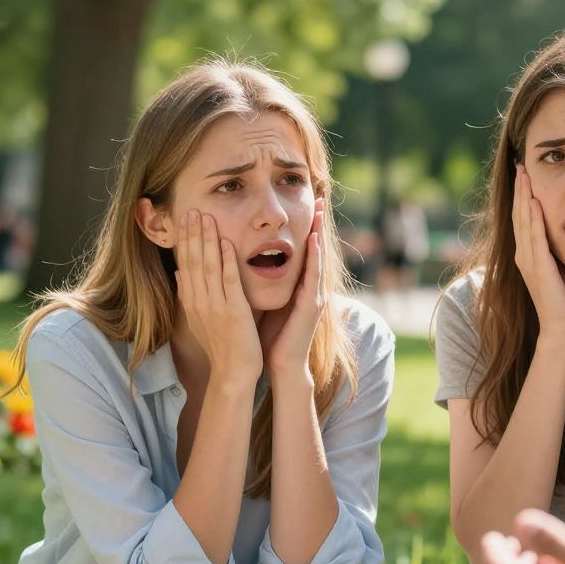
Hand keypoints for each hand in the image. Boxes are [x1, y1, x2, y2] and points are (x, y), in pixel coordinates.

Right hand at [175, 210, 262, 385]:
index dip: (184, 241)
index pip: (185, 264)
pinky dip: (227, 261)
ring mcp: (216, 306)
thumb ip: (189, 295)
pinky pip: (229, 282)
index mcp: (192, 302)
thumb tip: (178, 272)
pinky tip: (226, 242)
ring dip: (207, 240)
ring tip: (205, 218)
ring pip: (208, 267)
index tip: (184, 220)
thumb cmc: (221, 347)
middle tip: (191, 210)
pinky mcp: (234, 311)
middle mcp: (200, 301)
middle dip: (192, 234)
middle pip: (193, 261)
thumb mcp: (199, 319)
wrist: (232, 373)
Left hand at [259, 199, 325, 377]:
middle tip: (321, 198)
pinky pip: (314, 276)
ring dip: (320, 233)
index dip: (305, 229)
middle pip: (315, 250)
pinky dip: (315, 256)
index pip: (304, 252)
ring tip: (320, 211)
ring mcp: (314, 296)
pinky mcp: (311, 306)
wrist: (281, 366)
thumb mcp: (268, 302)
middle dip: (318, 224)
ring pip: (318, 258)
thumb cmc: (271, 337)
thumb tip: (243, 264)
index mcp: (299, 288)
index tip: (305, 206)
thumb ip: (263, 284)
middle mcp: (311, 289)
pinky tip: (314, 239)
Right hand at [513, 166, 564, 336]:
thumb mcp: (559, 268)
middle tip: (520, 166)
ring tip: (524, 176)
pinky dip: (532, 219)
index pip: (525, 218)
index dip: (524, 195)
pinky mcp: (536, 268)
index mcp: (529, 254)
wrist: (561, 327)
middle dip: (520, 190)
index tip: (527, 174)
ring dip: (523, 197)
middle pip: (519, 215)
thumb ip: (555, 249)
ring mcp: (527, 261)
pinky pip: (534, 238)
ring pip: (523, 222)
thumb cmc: (564, 300)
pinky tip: (534, 203)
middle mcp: (524, 254)